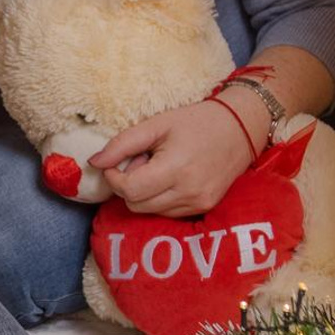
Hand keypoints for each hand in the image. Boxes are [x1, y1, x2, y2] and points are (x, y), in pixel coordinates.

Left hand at [90, 98, 263, 218]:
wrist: (241, 128)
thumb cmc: (195, 122)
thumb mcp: (155, 125)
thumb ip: (121, 144)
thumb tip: (94, 162)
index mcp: (176, 169)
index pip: (129, 190)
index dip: (113, 178)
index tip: (114, 163)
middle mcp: (189, 192)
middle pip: (136, 205)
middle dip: (128, 185)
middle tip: (140, 161)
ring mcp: (199, 203)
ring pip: (150, 211)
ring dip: (144, 193)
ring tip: (158, 167)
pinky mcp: (205, 207)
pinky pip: (167, 212)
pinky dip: (159, 198)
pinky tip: (170, 177)